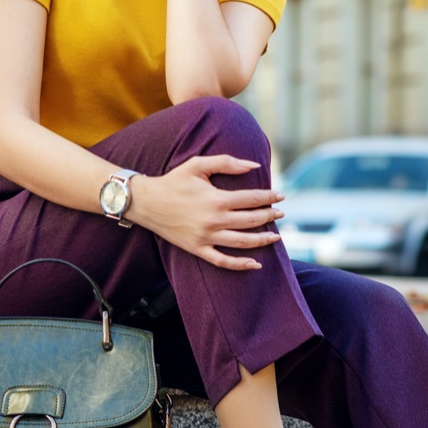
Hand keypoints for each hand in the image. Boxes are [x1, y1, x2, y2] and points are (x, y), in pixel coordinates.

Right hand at [130, 155, 284, 270]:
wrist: (146, 202)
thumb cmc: (174, 181)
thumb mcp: (198, 165)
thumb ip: (227, 162)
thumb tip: (254, 166)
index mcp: (216, 199)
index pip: (252, 199)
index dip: (269, 197)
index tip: (281, 196)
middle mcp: (214, 220)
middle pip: (251, 221)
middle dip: (270, 216)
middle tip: (280, 213)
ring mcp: (206, 237)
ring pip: (242, 242)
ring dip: (263, 240)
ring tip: (275, 236)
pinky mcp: (197, 249)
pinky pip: (223, 261)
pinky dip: (240, 265)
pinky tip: (255, 263)